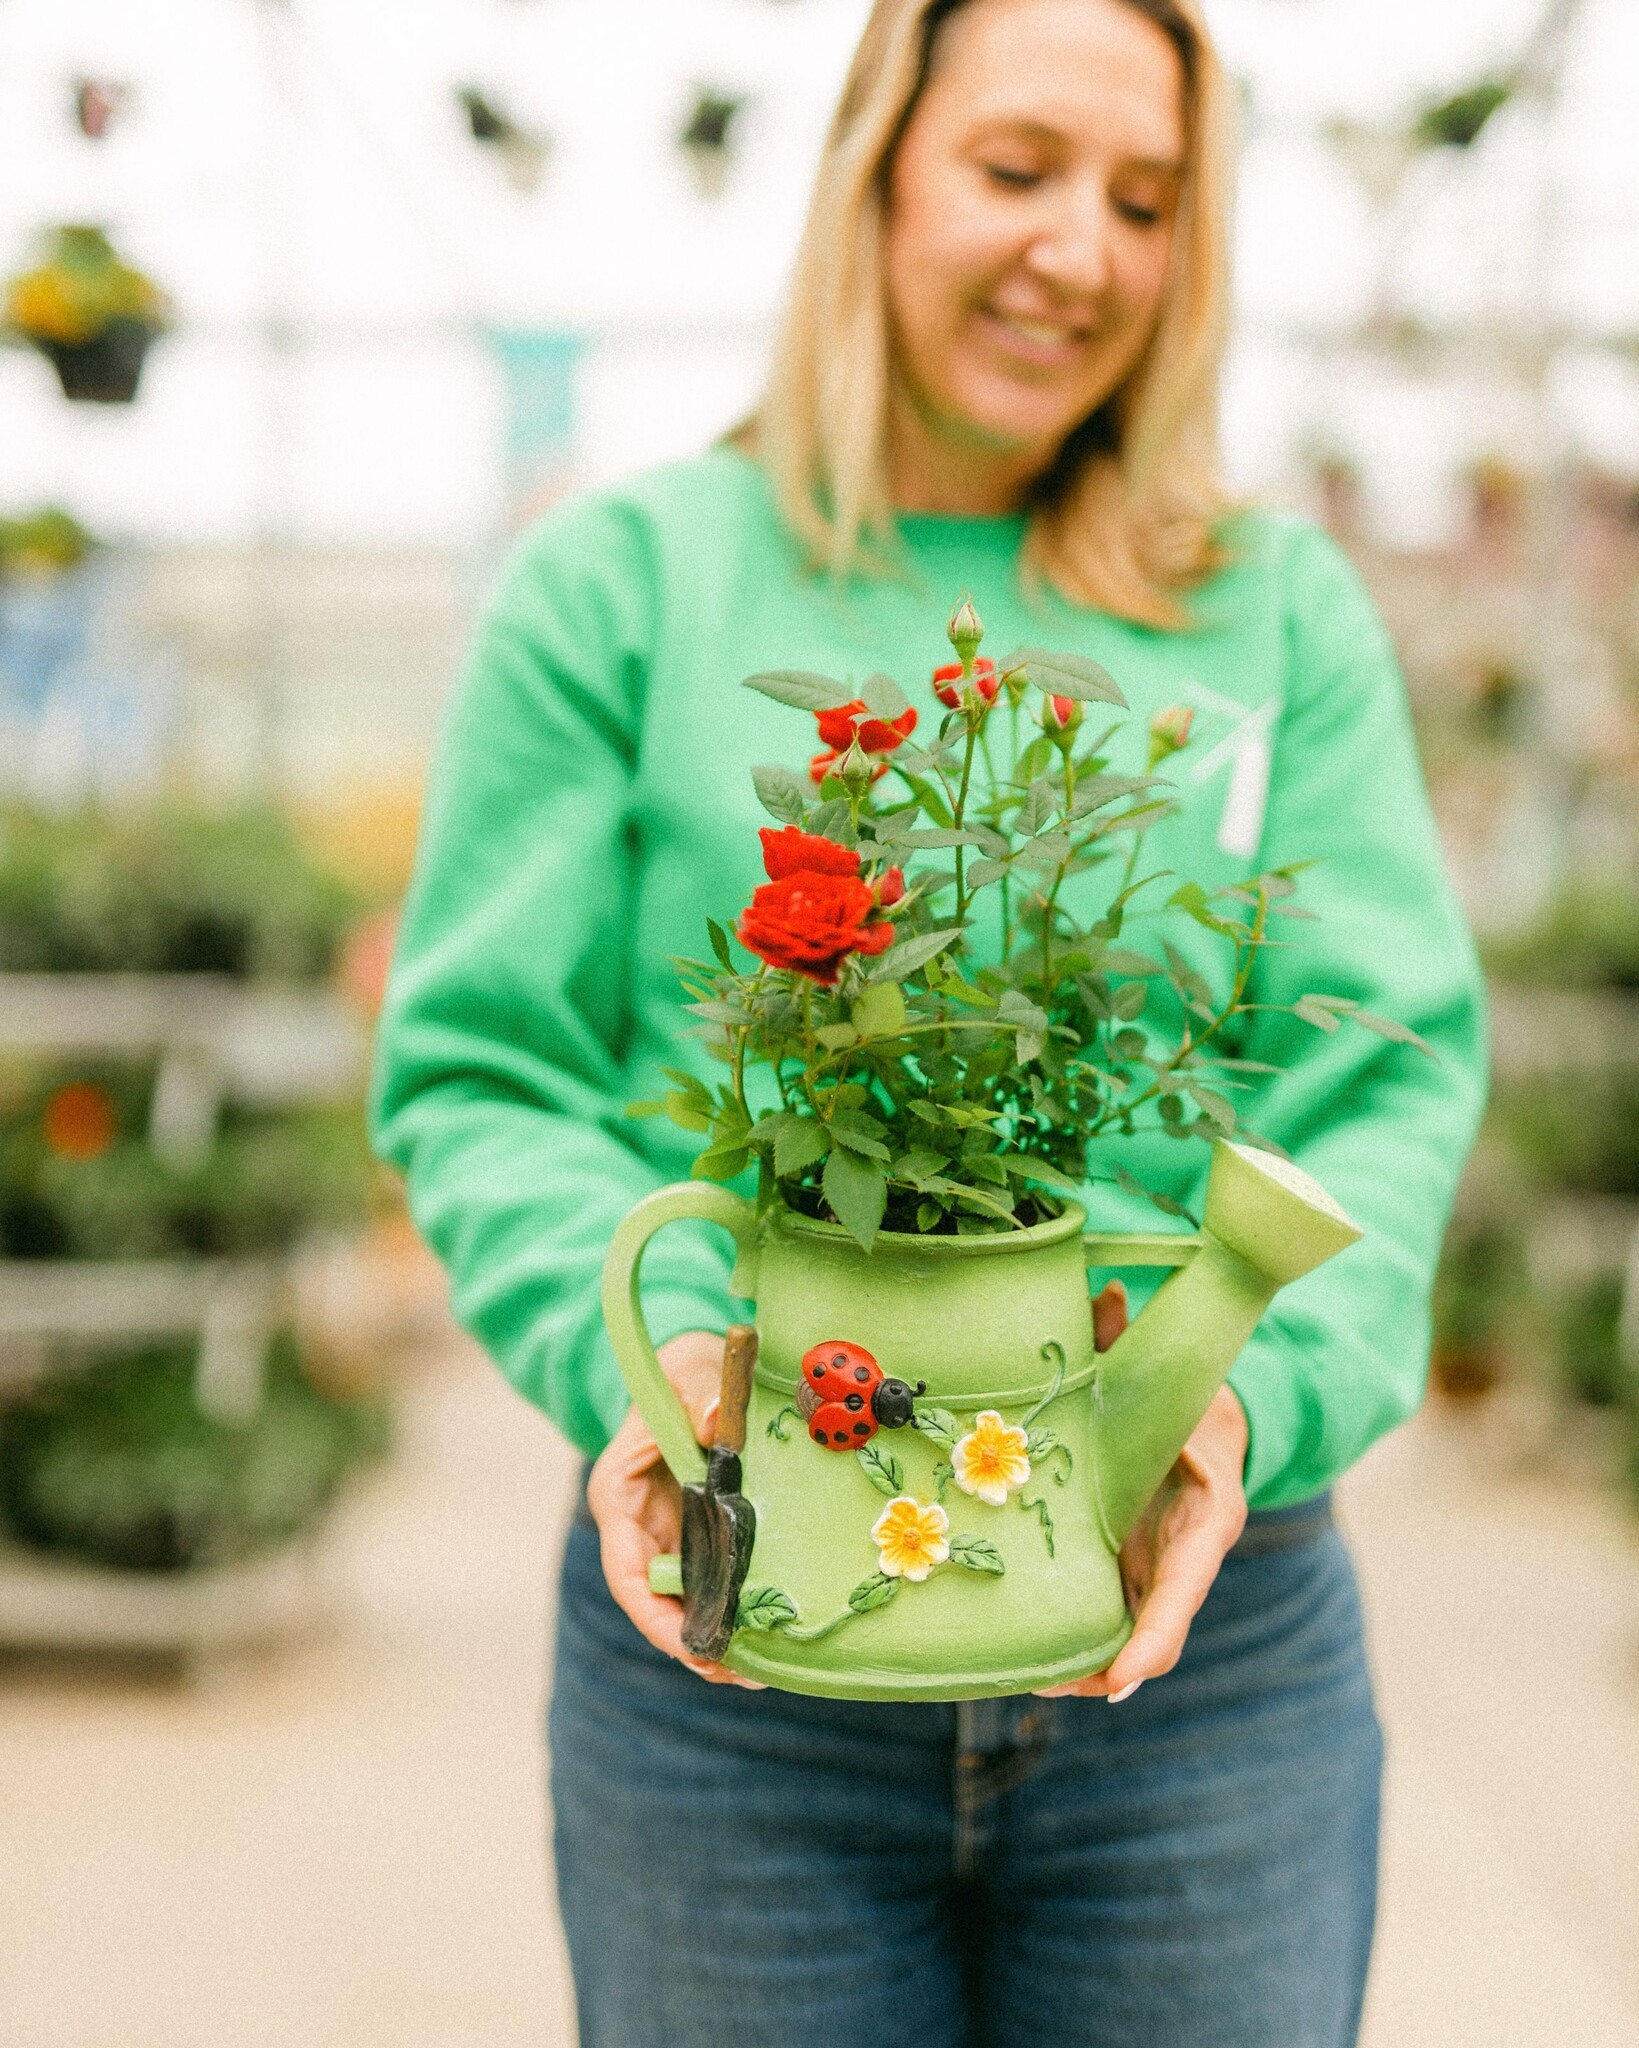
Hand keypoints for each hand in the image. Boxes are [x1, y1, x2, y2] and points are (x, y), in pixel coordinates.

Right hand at [585, 1330, 764, 1687]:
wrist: (698, 1364)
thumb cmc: (687, 1367)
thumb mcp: (692, 1370)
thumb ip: (701, 1395)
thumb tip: (716, 1422)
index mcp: (618, 1494)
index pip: (626, 1573)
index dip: (656, 1619)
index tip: (695, 1649)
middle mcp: (636, 1526)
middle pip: (655, 1603)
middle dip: (693, 1643)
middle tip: (743, 1675)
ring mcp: (667, 1535)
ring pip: (683, 1602)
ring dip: (716, 1637)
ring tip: (760, 1671)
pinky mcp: (697, 1536)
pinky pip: (711, 1583)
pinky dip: (732, 1611)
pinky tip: (767, 1637)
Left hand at [1038, 1280, 1249, 1700]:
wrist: (1206, 1414)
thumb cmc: (1185, 1393)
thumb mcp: (1164, 1371)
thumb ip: (1128, 1340)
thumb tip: (1106, 1295)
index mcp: (1209, 1514)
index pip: (1186, 1589)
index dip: (1153, 1638)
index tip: (1120, 1680)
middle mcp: (1186, 1554)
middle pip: (1154, 1631)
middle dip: (1105, 1667)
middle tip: (1046, 1683)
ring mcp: (1161, 1568)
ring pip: (1127, 1633)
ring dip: (1083, 1664)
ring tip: (1022, 1677)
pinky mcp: (1134, 1570)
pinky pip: (1108, 1614)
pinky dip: (1076, 1638)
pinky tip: (1025, 1652)